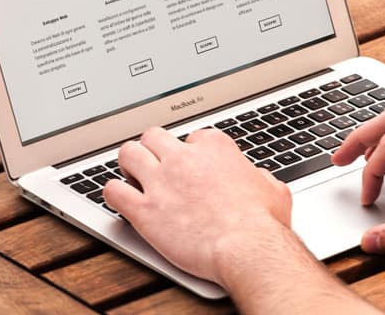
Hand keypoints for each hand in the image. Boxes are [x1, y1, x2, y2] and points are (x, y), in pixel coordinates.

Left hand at [103, 127, 291, 284]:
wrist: (247, 248)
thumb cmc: (262, 222)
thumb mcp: (273, 189)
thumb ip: (259, 177)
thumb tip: (258, 178)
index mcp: (214, 147)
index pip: (193, 137)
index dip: (192, 153)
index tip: (195, 167)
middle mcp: (183, 157)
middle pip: (154, 136)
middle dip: (154, 149)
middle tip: (157, 165)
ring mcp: (160, 181)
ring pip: (128, 153)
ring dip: (129, 163)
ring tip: (133, 176)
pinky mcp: (143, 209)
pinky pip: (112, 190)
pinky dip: (113, 193)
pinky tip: (120, 200)